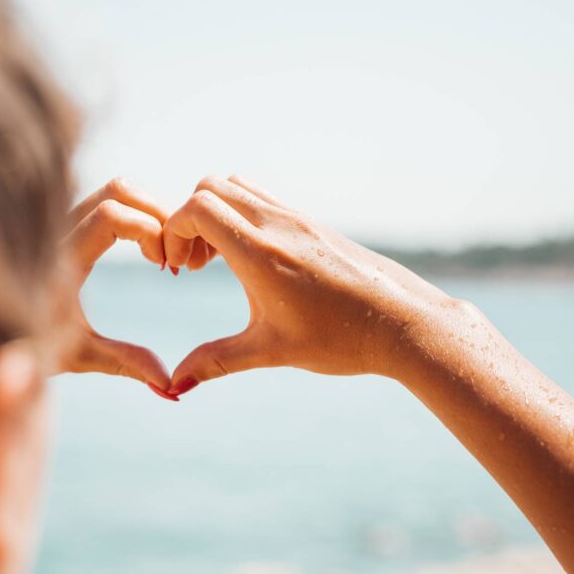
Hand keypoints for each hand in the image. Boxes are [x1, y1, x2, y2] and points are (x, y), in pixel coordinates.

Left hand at [56, 178, 174, 390]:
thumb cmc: (29, 349)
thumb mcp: (80, 356)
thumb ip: (125, 363)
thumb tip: (170, 387)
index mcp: (59, 257)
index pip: (112, 215)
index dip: (150, 230)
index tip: (165, 267)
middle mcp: (56, 228)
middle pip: (118, 188)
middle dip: (157, 212)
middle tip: (171, 255)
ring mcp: (59, 219)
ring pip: (113, 189)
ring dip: (147, 210)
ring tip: (161, 254)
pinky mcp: (65, 220)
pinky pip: (105, 199)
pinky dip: (134, 212)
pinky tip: (146, 250)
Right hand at [162, 175, 458, 391]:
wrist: (402, 323)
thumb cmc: (340, 338)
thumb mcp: (271, 351)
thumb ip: (216, 362)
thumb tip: (172, 386)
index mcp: (259, 251)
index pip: (196, 208)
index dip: (172, 232)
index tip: (176, 270)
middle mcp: (276, 224)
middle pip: (210, 187)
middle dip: (188, 220)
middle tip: (193, 265)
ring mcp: (297, 218)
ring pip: (239, 187)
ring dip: (216, 214)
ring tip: (219, 261)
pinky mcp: (313, 224)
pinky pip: (264, 199)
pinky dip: (242, 216)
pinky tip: (252, 262)